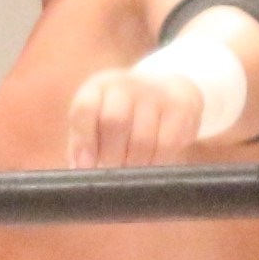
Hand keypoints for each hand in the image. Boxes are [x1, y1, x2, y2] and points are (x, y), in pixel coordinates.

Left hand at [66, 67, 203, 169]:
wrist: (167, 93)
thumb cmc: (122, 118)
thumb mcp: (96, 124)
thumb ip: (82, 146)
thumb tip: (77, 170)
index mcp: (97, 87)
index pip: (85, 108)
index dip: (84, 140)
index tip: (86, 166)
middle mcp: (124, 85)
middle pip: (115, 121)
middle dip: (111, 156)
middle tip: (113, 174)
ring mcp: (155, 92)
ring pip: (142, 138)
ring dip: (135, 164)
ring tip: (131, 175)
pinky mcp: (181, 106)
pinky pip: (167, 143)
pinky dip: (157, 162)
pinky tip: (152, 167)